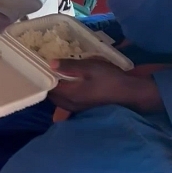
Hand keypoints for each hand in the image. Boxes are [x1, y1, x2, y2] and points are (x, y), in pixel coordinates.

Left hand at [48, 58, 163, 113]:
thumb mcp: (90, 67)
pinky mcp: (84, 108)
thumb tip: (50, 63)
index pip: (48, 87)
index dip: (43, 76)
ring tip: (58, 74)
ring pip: (60, 99)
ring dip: (57, 88)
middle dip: (48, 83)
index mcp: (69, 95)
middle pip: (52, 95)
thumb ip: (69, 66)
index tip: (41, 64)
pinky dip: (65, 92)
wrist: (130, 93)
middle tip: (48, 68)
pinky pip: (68, 100)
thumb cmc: (109, 78)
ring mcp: (78, 108)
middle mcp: (70, 104)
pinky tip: (71, 82)